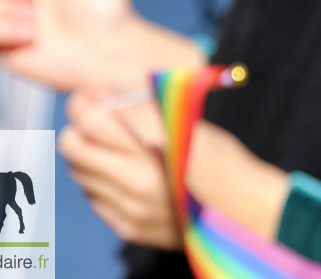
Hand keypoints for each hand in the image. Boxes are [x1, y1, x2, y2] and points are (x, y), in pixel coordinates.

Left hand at [59, 87, 290, 246]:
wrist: (245, 213)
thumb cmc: (222, 162)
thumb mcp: (190, 125)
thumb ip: (145, 112)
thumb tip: (104, 95)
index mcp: (156, 151)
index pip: (94, 121)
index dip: (84, 101)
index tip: (89, 93)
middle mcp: (138, 183)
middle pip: (75, 145)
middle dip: (79, 125)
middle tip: (94, 116)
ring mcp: (130, 209)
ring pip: (78, 171)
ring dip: (88, 152)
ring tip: (112, 144)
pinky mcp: (128, 227)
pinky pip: (92, 197)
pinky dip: (99, 179)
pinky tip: (122, 172)